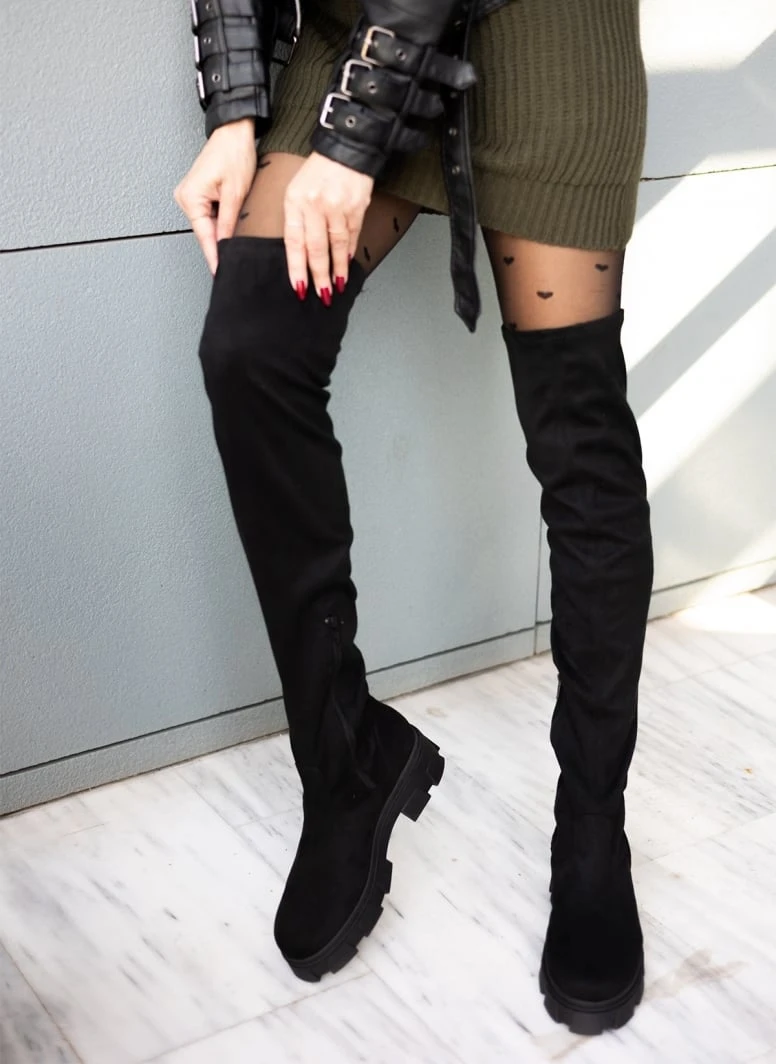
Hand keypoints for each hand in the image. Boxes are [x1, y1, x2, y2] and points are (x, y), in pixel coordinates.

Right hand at [173, 118, 256, 274]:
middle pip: (206, 231)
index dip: (214, 256)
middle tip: (237, 257)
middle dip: (221, 242)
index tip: (219, 273)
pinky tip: (233, 217)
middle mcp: (185, 197)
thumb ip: (229, 223)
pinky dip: (222, 219)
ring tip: (238, 226)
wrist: (234, 131)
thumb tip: (226, 246)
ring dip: (223, 228)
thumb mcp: (235, 194)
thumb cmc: (233, 153)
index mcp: (190, 198)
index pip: (205, 237)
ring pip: (209, 224)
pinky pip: (210, 214)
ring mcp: (190, 195)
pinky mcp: (198, 193)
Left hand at [284, 152, 373, 304]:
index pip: (294, 242)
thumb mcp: (296, 190)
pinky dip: (349, 253)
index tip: (300, 286)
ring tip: (338, 286)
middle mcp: (315, 205)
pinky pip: (352, 236)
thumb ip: (296, 219)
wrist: (347, 147)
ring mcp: (337, 206)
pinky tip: (347, 265)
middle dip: (319, 275)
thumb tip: (301, 253)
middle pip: (316, 248)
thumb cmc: (318, 171)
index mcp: (295, 201)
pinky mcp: (356, 207)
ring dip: (338, 270)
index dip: (297, 267)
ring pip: (337, 246)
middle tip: (322, 294)